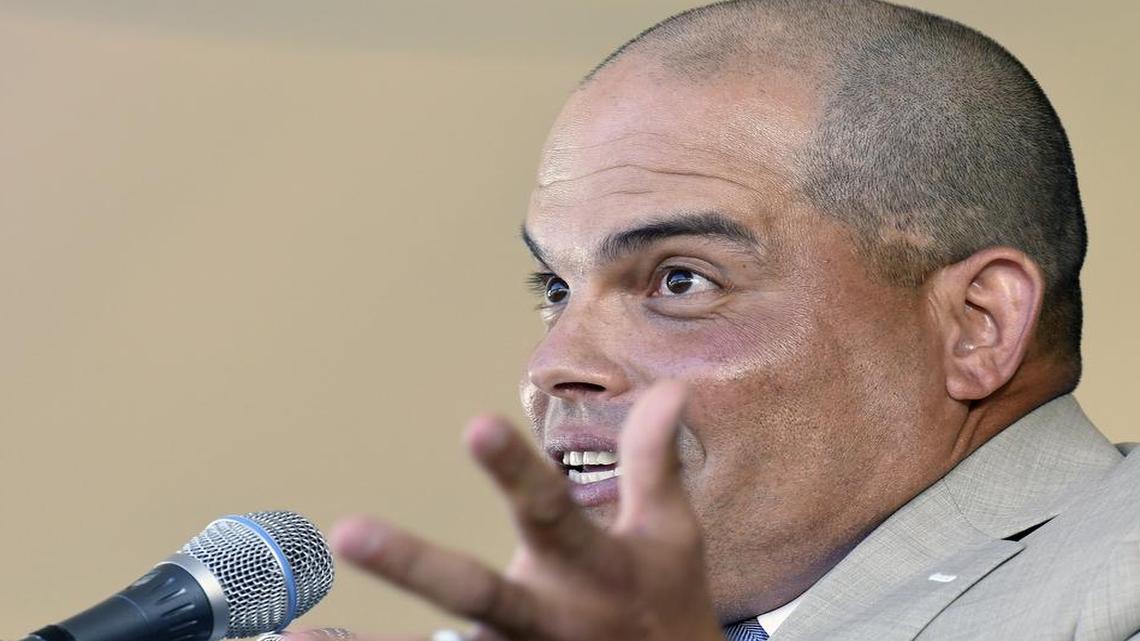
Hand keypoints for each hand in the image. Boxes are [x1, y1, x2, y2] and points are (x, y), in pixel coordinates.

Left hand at [298, 380, 722, 640]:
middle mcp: (547, 618)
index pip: (549, 509)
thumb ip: (653, 461)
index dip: (512, 470)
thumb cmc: (664, 598)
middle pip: (474, 592)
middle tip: (347, 532)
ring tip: (292, 635)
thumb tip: (668, 389)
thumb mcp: (672, 531)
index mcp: (591, 565)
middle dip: (413, 564)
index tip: (475, 425)